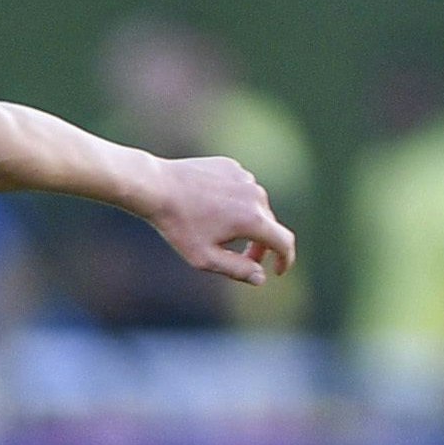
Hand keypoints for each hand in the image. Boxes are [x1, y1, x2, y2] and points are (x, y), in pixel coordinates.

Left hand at [141, 155, 296, 286]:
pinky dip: (235, 203)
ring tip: (218, 232)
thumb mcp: (205, 258)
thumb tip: (261, 277)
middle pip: (269, 225)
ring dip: (247, 223)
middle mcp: (255, 195)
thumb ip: (237, 270)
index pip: (284, 242)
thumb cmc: (179, 225)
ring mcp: (245, 177)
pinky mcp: (232, 167)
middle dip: (260, 245)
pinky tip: (211, 209)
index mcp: (253, 219)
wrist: (158, 186)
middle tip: (243, 259)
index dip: (286, 260)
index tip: (277, 270)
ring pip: (255, 207)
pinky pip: (241, 189)